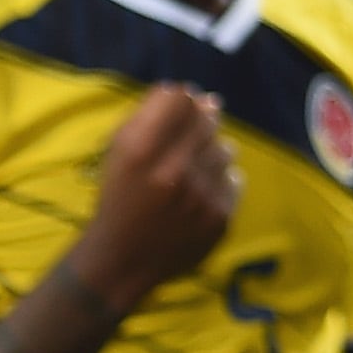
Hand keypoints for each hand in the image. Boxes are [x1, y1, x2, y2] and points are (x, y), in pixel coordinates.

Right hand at [74, 85, 239, 305]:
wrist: (123, 259)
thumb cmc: (119, 197)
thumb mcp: (118, 152)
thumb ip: (151, 114)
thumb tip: (199, 94)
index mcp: (139, 151)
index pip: (181, 98)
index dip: (183, 99)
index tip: (181, 110)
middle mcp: (172, 171)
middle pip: (207, 119)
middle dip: (201, 123)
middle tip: (186, 144)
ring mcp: (200, 196)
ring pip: (225, 148)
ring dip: (211, 154)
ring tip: (189, 173)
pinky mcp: (220, 217)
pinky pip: (234, 178)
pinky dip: (220, 181)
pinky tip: (199, 194)